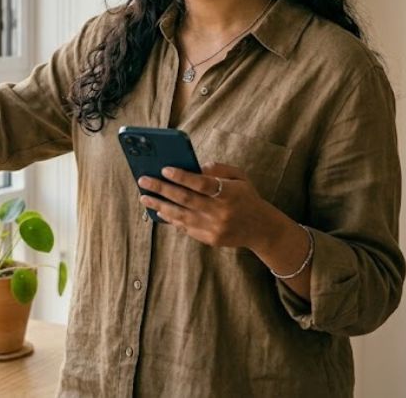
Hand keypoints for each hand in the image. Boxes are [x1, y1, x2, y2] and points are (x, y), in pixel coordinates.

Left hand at [137, 162, 278, 249]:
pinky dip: (171, 219)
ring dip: (160, 205)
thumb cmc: (247, 197)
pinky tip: (160, 211)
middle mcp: (221, 212)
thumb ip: (219, 169)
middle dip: (162, 189)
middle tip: (143, 181)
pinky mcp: (210, 239)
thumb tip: (195, 166)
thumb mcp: (239, 177)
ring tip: (144, 198)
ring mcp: (214, 228)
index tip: (164, 169)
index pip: (202, 184)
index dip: (182, 176)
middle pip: (186, 199)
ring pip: (181, 215)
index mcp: (229, 193)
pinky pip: (186, 228)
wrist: (261, 228)